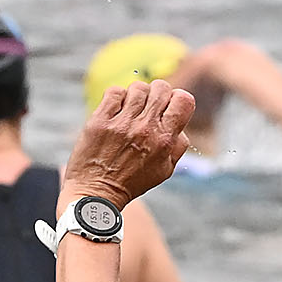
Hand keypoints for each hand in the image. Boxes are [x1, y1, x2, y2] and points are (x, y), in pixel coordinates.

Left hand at [63, 79, 197, 206]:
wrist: (97, 193)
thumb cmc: (132, 182)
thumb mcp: (165, 171)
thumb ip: (178, 146)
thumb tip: (180, 124)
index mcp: (164, 140)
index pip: (184, 100)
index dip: (177, 99)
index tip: (167, 107)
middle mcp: (145, 129)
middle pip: (161, 88)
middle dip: (157, 93)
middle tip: (148, 107)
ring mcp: (122, 123)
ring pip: (138, 87)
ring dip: (136, 96)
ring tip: (130, 111)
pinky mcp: (100, 120)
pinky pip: (114, 91)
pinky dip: (117, 97)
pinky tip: (115, 110)